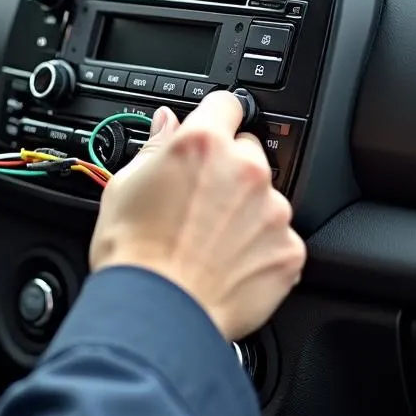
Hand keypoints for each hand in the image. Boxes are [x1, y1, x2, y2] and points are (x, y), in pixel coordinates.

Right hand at [89, 92, 305, 340]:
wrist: (156, 312)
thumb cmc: (133, 252)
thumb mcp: (125, 184)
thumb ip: (154, 146)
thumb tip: (167, 123)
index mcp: (202, 144)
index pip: (226, 104)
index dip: (214, 118)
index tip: (210, 131)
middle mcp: (245, 170)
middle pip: (248, 151)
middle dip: (228, 168)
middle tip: (198, 199)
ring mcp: (273, 211)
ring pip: (265, 197)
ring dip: (245, 210)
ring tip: (209, 239)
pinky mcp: (290, 251)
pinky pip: (279, 238)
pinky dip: (259, 248)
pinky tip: (227, 263)